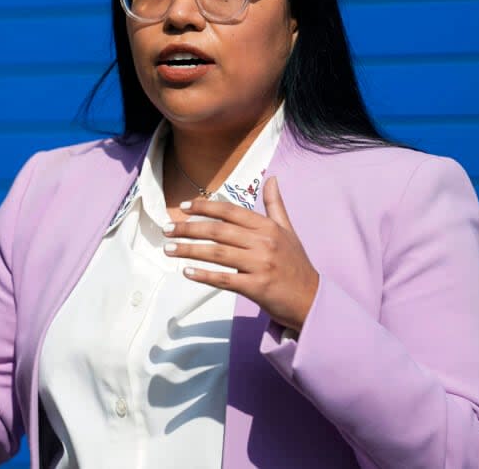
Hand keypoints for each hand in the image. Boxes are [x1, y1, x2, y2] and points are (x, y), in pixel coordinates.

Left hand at [161, 176, 318, 332]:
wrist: (311, 298)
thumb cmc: (296, 264)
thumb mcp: (288, 230)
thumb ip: (275, 205)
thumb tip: (272, 179)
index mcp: (268, 227)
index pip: (230, 211)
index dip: (205, 207)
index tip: (184, 206)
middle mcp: (263, 243)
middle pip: (218, 231)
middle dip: (189, 228)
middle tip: (167, 229)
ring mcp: (260, 265)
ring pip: (217, 253)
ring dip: (189, 250)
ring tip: (169, 249)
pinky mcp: (256, 287)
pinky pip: (224, 279)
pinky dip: (204, 275)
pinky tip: (187, 272)